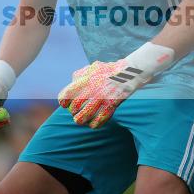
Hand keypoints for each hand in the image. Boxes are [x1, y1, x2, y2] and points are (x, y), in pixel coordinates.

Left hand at [58, 43, 174, 128]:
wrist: (129, 71)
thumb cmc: (109, 70)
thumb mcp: (92, 67)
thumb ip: (80, 74)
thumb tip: (72, 81)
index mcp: (85, 79)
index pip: (67, 93)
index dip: (64, 102)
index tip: (66, 105)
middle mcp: (91, 88)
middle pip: (75, 107)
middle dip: (73, 113)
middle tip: (76, 115)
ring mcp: (102, 96)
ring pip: (85, 115)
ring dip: (81, 121)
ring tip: (81, 122)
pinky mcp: (112, 103)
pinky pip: (101, 118)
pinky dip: (96, 124)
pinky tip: (94, 125)